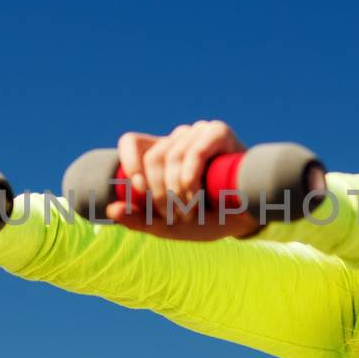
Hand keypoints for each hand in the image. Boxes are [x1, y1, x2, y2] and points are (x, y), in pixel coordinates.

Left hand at [107, 120, 262, 241]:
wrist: (247, 216)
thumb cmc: (207, 218)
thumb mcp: (169, 225)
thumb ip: (139, 220)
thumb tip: (111, 210)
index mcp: (161, 153)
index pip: (131, 142)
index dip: (129, 163)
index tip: (136, 191)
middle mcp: (178, 138)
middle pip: (152, 156)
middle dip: (158, 192)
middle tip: (173, 216)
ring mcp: (198, 132)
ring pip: (172, 156)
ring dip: (177, 191)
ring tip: (191, 211)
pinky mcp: (218, 132)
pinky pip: (195, 150)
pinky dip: (190, 176)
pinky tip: (195, 193)